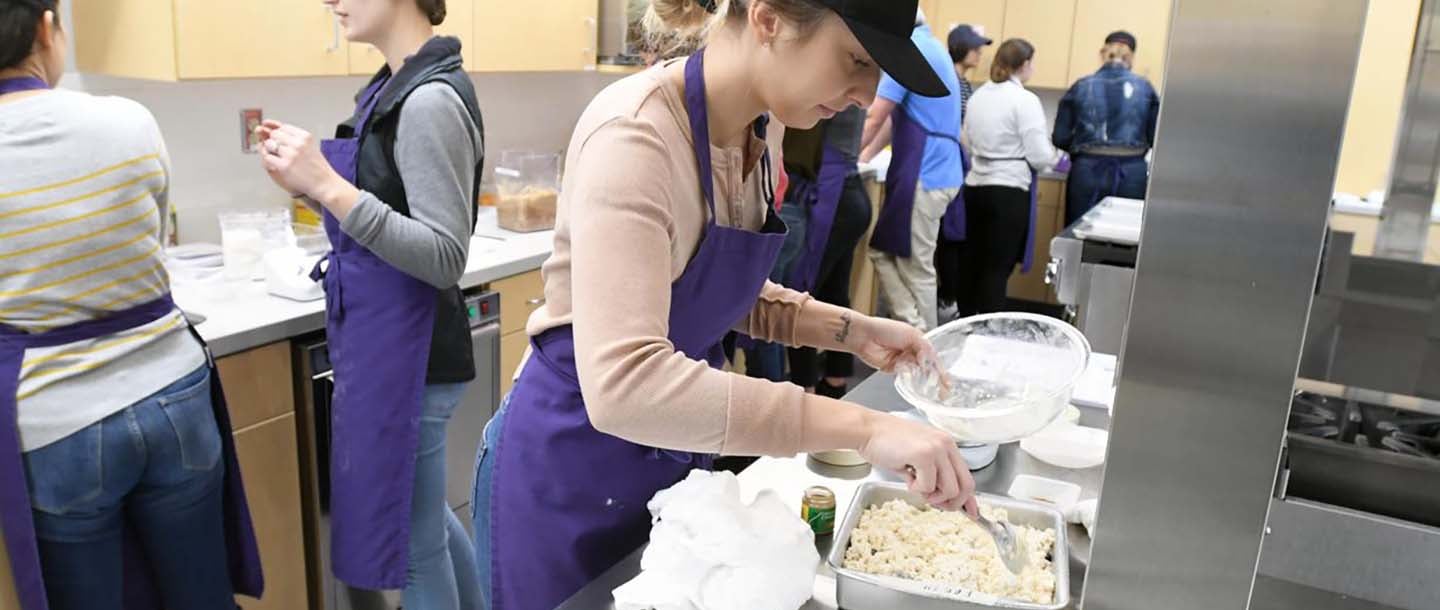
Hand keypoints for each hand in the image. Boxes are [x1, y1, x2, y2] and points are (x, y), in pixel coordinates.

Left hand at [257, 120, 343, 200]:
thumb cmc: (316, 167)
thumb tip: (267, 128)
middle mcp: (298, 143)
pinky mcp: (284, 166)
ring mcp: (291, 154)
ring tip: (279, 159)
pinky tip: (276, 166)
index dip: (279, 135)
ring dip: (270, 151)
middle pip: (274, 134)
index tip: (281, 142)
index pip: (283, 127)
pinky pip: (267, 158)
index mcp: (305, 136)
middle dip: (274, 142)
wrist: (324, 184)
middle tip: (280, 152)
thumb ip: (292, 138)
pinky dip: (269, 162)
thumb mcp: (309, 146)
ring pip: (269, 145)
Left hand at [851, 316, 940, 374]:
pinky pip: (904, 375)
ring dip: (918, 373)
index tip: (946, 381)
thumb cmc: (886, 329)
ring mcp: (903, 361)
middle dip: (932, 377)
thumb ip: (924, 347)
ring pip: (916, 372)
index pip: (932, 357)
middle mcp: (911, 352)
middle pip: (926, 368)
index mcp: (918, 341)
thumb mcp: (911, 334)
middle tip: (941, 387)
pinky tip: (903, 367)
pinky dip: (906, 373)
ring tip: (921, 375)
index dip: (940, 369)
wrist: (865, 336)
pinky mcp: (893, 369)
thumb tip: (930, 360)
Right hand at [859, 412, 977, 513]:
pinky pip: (928, 486)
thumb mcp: (916, 459)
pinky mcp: (924, 455)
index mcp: (946, 444)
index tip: (971, 512)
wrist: (866, 430)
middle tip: (935, 503)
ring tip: (915, 485)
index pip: (967, 476)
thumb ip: (933, 476)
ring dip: (932, 495)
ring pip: (949, 489)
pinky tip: (906, 476)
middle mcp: (946, 445)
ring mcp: (937, 449)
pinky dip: (916, 489)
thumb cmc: (886, 443)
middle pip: (965, 486)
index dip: (969, 498)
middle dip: (952, 503)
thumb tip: (944, 499)